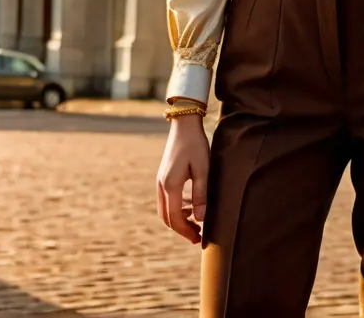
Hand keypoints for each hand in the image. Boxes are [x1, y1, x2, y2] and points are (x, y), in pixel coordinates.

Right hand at [156, 115, 210, 243]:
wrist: (184, 124)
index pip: (175, 218)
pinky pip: (166, 200)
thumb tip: (200, 219)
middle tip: (197, 236)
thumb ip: (201, 194)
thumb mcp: (203, 169)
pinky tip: (191, 207)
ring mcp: (160, 181)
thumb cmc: (196, 145)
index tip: (199, 239)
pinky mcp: (163, 176)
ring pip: (165, 210)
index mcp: (170, 186)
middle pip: (167, 217)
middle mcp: (161, 185)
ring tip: (196, 223)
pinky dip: (176, 208)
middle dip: (181, 229)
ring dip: (178, 219)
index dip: (186, 232)